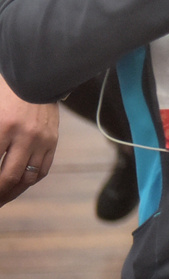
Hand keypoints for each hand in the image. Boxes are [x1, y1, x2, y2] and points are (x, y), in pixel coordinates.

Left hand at [0, 74, 56, 206]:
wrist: (36, 78)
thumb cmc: (5, 94)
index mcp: (4, 126)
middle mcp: (25, 136)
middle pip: (8, 176)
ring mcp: (42, 139)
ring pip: (27, 178)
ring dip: (12, 193)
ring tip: (1, 199)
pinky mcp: (53, 140)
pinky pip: (42, 169)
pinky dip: (29, 181)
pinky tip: (18, 185)